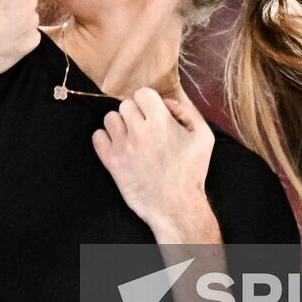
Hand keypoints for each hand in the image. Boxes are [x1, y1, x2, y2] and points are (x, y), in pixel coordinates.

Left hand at [92, 88, 215, 232]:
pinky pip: (97, 137)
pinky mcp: (112, 162)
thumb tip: (167, 101)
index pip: (142, 93)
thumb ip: (188, 111)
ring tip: (131, 138)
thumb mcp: (204, 137)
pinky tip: (119, 147)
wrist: (176, 207)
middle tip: (144, 130)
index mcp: (161, 121)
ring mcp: (123, 146)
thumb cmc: (192, 172)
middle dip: (135, 114)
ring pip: (110, 118)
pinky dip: (105, 139)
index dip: (148, 103)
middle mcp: (139, 131)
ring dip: (120, 125)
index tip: (153, 116)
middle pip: (125, 105)